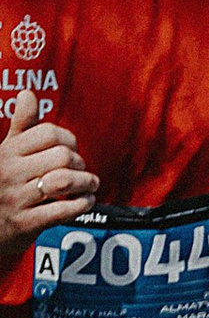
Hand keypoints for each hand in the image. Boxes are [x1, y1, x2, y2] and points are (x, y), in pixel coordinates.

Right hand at [0, 87, 96, 255]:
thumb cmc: (1, 184)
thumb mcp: (6, 152)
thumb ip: (21, 125)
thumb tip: (27, 94)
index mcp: (6, 152)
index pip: (48, 134)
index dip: (68, 139)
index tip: (71, 148)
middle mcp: (10, 173)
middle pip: (61, 156)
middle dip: (79, 163)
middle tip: (81, 170)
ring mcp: (16, 199)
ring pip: (64, 182)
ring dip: (85, 183)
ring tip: (89, 185)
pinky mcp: (24, 223)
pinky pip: (61, 210)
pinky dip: (81, 205)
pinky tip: (85, 202)